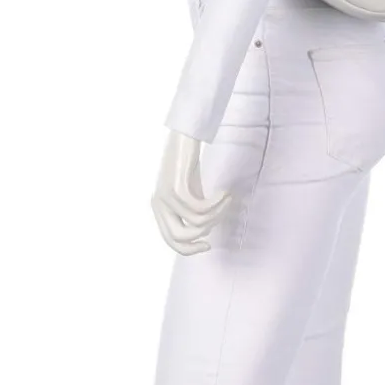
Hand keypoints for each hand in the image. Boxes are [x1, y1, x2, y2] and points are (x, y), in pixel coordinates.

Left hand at [150, 130, 232, 254]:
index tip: (208, 244)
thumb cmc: (188, 164)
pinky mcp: (177, 186)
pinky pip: (201, 208)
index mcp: (159, 209)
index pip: (170, 240)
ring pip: (196, 222)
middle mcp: (159, 204)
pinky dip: (218, 203)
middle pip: (179, 238)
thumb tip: (205, 230)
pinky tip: (225, 193)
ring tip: (226, 199)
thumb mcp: (189, 191)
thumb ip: (191, 211)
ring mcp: (166, 195)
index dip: (189, 249)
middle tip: (219, 221)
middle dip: (202, 237)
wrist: (183, 136)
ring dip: (217, 214)